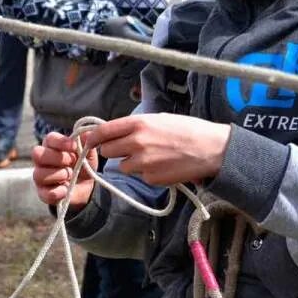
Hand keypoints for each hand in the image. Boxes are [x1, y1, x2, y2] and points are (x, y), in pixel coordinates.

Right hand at [32, 132, 96, 209]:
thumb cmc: (83, 166)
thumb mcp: (89, 154)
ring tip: (71, 176)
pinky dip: (57, 192)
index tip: (74, 147)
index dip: (60, 142)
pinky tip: (66, 189)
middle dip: (58, 158)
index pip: (49, 139)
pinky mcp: (43, 193)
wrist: (86, 188)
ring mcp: (40, 177)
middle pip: (37, 154)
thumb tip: (88, 132)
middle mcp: (42, 160)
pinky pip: (44, 193)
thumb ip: (87, 142)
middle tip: (72, 162)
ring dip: (59, 175)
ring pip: (39, 174)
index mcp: (52, 146)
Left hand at [79, 114, 229, 187]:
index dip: (91, 138)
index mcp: (138, 124)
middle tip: (127, 150)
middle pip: (108, 151)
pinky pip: (140, 176)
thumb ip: (135, 126)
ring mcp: (143, 163)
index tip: (87, 141)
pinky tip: (163, 166)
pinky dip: (147, 173)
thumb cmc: (187, 130)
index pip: (103, 131)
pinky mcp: (151, 178)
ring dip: (131, 164)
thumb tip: (116, 131)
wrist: (211, 149)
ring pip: (123, 166)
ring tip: (153, 157)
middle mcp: (136, 143)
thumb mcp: (159, 119)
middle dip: (114, 151)